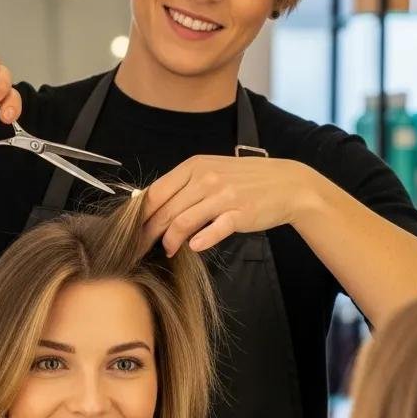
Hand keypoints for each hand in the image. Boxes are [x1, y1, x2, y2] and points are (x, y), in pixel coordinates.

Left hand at [141, 156, 301, 255]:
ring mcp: (223, 196)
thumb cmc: (245, 180)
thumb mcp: (212, 172)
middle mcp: (206, 178)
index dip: (139, 214)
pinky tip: (193, 248)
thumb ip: (185, 186)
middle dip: (148, 232)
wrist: (286, 184)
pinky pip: (214, 230)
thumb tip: (153, 205)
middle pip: (165, 210)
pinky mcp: (239, 213)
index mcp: (194, 166)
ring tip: (167, 250)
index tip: (130, 231)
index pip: (156, 191)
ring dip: (170, 240)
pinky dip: (201, 241)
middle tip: (139, 249)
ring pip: (183, 221)